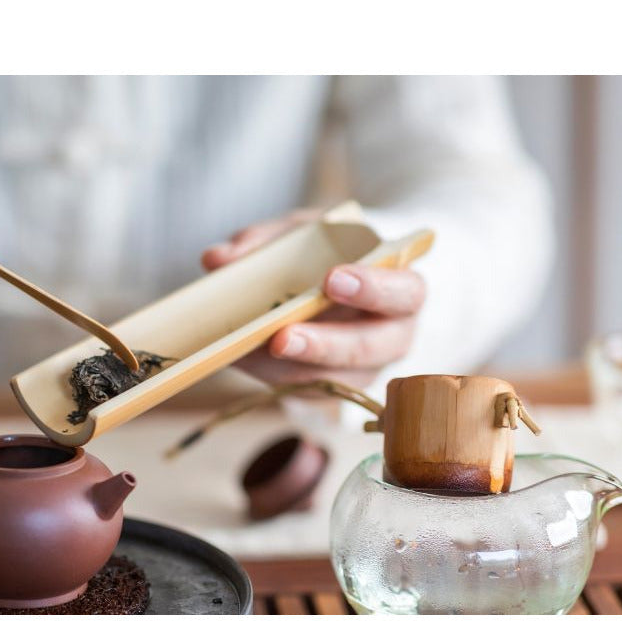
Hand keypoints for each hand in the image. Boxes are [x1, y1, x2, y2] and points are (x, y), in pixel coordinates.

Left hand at [201, 211, 425, 387]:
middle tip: (282, 338)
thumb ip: (270, 240)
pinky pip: (302, 389)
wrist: (346, 283)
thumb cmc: (336, 253)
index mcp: (402, 289)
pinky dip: (267, 373)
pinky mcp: (333, 389)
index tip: (331, 279)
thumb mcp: (309, 232)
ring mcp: (363, 370)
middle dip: (321, 345)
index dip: (371, 288)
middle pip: (366, 349)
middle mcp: (392, 337)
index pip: (403, 293)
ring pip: (331, 380)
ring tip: (246, 350)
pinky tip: (239, 357)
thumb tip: (218, 259)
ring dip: (285, 367)